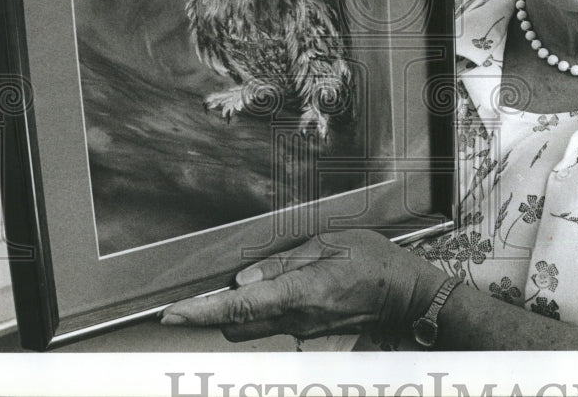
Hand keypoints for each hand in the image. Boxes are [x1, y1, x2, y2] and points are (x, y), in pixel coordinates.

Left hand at [160, 229, 447, 340]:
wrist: (405, 296)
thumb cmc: (373, 261)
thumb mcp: (329, 244)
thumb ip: (283, 262)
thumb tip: (244, 281)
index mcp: (301, 292)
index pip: (239, 306)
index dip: (201, 311)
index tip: (171, 314)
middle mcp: (297, 318)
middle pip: (236, 323)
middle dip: (215, 309)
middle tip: (204, 289)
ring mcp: (303, 330)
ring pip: (252, 326)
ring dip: (238, 310)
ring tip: (244, 284)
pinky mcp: (309, 333)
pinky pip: (273, 323)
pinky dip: (262, 310)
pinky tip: (276, 289)